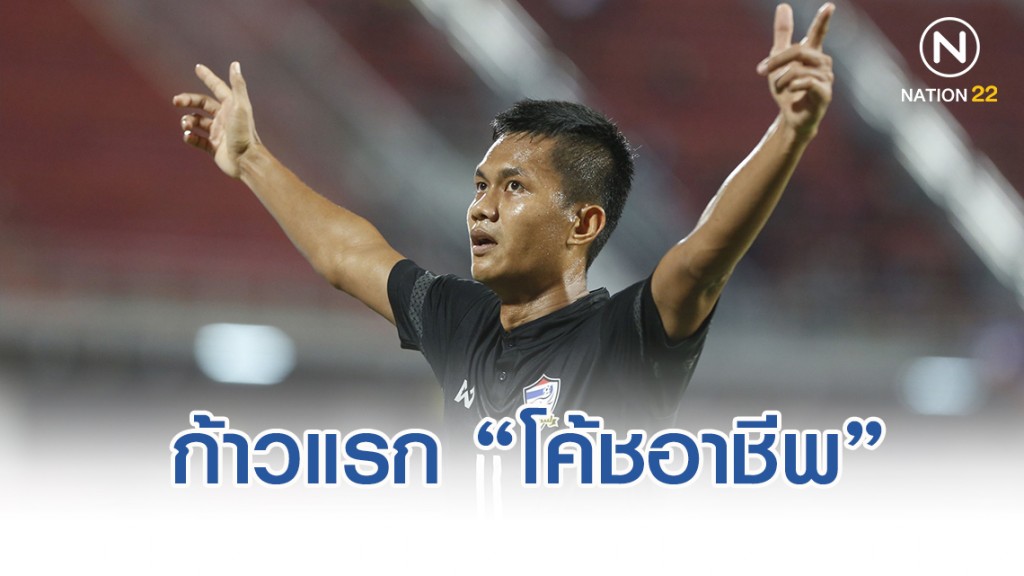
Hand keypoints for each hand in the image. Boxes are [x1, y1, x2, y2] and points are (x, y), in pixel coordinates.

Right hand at [172, 62, 258, 177]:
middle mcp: (225, 118)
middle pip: (202, 104)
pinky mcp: (214, 147)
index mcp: (231, 106)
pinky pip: (197, 140)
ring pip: (197, 121)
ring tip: (186, 125)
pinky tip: (188, 137)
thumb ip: (237, 85)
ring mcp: (218, 133)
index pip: (217, 87)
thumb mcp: (240, 107)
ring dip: (187, 120)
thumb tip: (235, 63)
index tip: (198, 67)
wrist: (246, 162)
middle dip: (188, 100)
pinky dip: (190, 137)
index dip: (208, 77)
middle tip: (176, 101)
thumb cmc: (244, 133)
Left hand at [756, 3, 834, 138]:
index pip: (818, 33)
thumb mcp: (778, 59)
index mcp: (812, 54)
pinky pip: (806, 82)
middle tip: (761, 70)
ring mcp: (826, 78)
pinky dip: (792, 86)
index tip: (830, 6)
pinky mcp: (825, 93)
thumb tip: (783, 5)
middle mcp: (823, 64)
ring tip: (781, 89)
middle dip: (776, 61)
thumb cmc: (787, 89)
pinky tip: (791, 92)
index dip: (823, 20)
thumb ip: (782, 33)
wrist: (790, 117)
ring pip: (798, 68)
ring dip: (782, 80)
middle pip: (797, 51)